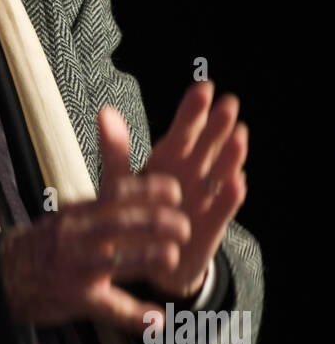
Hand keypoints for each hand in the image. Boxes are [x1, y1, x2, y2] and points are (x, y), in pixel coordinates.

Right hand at [0, 163, 190, 337]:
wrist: (1, 275)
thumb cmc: (44, 245)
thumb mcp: (68, 215)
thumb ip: (101, 204)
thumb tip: (138, 187)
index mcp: (79, 213)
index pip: (115, 192)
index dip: (147, 189)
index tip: (175, 190)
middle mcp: (77, 236)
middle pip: (119, 222)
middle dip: (156, 222)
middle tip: (184, 226)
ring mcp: (76, 267)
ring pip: (115, 260)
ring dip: (147, 257)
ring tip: (172, 257)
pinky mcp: (75, 297)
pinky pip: (108, 307)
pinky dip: (134, 315)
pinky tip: (157, 320)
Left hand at [122, 80, 247, 298]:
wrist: (148, 256)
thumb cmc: (135, 212)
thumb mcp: (120, 181)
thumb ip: (115, 150)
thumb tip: (104, 111)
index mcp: (168, 159)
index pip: (183, 130)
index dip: (192, 111)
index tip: (203, 87)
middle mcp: (191, 173)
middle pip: (206, 146)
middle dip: (216, 126)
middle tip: (228, 103)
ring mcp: (204, 197)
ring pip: (219, 172)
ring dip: (229, 155)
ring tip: (238, 135)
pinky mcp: (211, 223)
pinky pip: (222, 208)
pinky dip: (228, 197)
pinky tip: (236, 183)